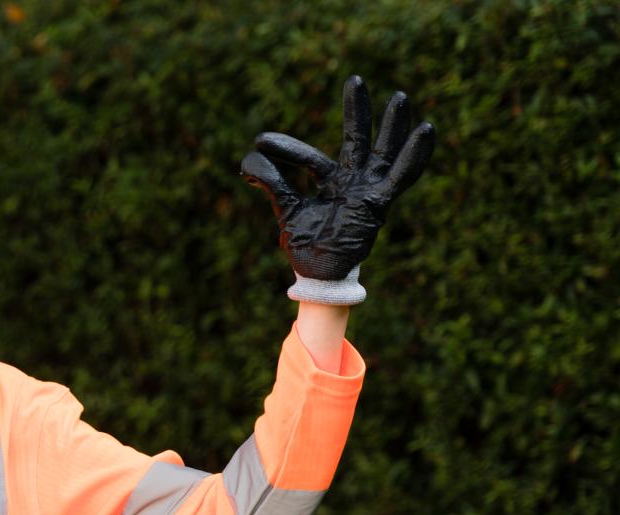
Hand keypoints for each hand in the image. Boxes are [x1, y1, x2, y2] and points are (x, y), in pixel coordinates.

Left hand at [240, 75, 433, 304]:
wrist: (318, 276)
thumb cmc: (305, 244)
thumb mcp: (285, 209)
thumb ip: (272, 182)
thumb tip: (248, 159)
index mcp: (330, 181)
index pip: (309, 158)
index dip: (285, 149)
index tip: (259, 142)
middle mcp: (353, 181)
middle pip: (358, 138)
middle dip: (357, 110)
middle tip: (355, 78)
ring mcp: (368, 190)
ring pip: (384, 151)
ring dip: (393, 125)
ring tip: (400, 96)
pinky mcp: (379, 203)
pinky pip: (402, 177)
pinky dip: (415, 155)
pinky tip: (426, 130)